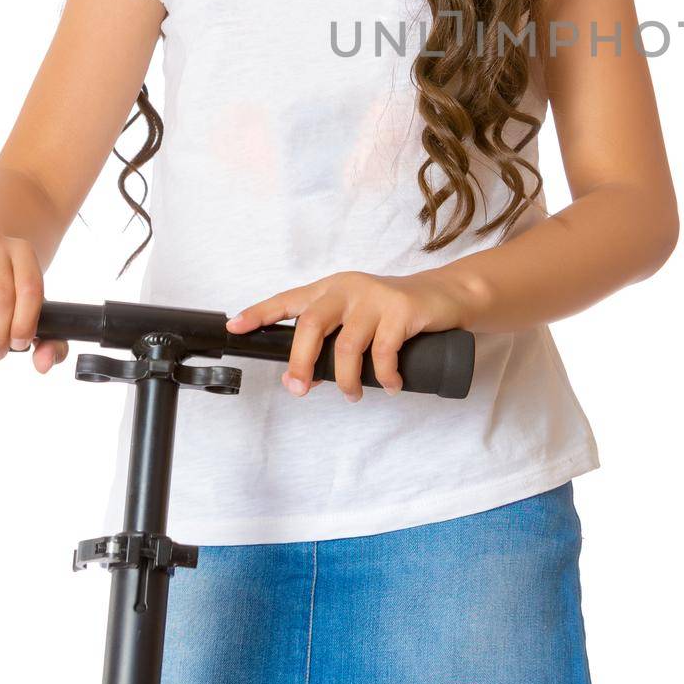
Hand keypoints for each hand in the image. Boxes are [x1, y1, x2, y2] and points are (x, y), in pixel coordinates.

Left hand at [223, 269, 471, 401]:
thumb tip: (305, 376)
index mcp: (333, 289)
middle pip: (310, 325)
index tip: (235, 327)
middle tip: (299, 389)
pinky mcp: (401, 309)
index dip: (260, 313)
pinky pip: (382, 353)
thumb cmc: (398, 313)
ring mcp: (375, 297)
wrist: (447, 296)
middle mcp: (349, 288)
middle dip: (300, 362)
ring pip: (345, 347)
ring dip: (347, 381)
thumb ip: (335, 339)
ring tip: (354, 395)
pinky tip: (391, 385)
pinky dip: (384, 377)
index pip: (289, 300)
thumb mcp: (361, 319)